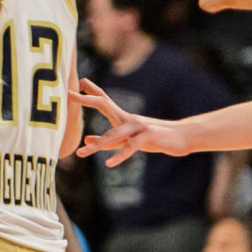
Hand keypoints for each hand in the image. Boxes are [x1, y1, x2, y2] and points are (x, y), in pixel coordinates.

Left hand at [71, 80, 188, 165]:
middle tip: (69, 95)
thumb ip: (107, 140)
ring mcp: (138, 126)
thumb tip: (86, 139)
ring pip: (114, 133)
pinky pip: (131, 146)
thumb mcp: (127, 138)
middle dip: (86, 100)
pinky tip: (109, 164)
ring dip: (98, 143)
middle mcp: (128, 118)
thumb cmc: (153, 137)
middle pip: (104, 104)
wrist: (182, 137)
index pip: (102, 100)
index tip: (70, 87)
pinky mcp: (149, 137)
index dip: (87, 93)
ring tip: (82, 154)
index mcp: (122, 117)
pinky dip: (120, 155)